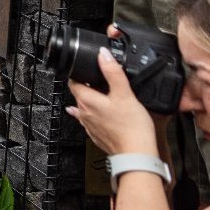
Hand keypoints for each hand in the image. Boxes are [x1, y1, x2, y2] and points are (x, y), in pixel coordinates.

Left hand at [68, 43, 161, 158]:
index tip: (85, 68)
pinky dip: (97, 115)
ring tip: (104, 95)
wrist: (137, 154)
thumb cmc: (132, 127)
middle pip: (80, 94)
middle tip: (99, 80)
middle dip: (88, 86)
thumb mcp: (124, 93)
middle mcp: (83, 113)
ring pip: (85, 108)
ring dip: (92, 101)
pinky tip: (102, 115)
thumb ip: (113, 72)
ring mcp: (90, 126)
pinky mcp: (98, 136)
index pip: (73, 82)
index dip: (78, 73)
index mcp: (86, 100)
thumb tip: (103, 55)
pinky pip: (92, 122)